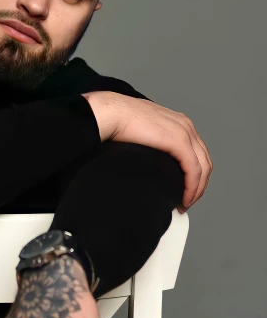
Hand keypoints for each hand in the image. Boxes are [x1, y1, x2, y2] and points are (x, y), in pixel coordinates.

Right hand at [82, 91, 212, 211]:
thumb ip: (151, 140)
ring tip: (185, 203)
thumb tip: (147, 156)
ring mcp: (184, 132)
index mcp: (177, 121)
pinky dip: (192, 188)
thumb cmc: (118, 120)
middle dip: (199, 184)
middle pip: (204, 160)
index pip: (196, 151)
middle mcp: (185, 125)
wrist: (111, 114)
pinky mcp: (179, 142)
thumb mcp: (142, 130)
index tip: (184, 189)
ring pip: (203, 167)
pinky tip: (184, 199)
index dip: (194, 173)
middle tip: (187, 200)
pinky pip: (193, 170)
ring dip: (196, 189)